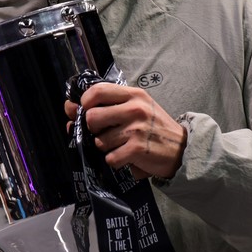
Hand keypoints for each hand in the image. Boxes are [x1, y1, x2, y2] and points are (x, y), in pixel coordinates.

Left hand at [63, 82, 186, 180]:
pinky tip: (126, 157)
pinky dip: (115, 161)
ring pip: (99, 141)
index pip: (97, 90)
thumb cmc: (155, 127)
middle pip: (92, 117)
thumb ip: (107, 105)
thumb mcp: (137, 108)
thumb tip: (69, 108)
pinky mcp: (137, 149)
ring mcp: (136, 129)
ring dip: (105, 148)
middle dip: (92, 130)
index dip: (84, 102)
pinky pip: (110, 158)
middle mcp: (134, 109)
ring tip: (120, 146)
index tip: (86, 111)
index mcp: (133, 95)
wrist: (183, 149)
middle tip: (104, 133)